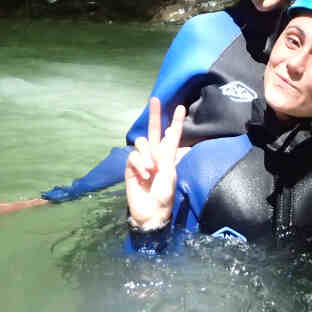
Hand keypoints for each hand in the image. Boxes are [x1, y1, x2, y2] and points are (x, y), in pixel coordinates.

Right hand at [125, 97, 186, 229]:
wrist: (150, 211)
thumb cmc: (164, 195)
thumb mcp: (170, 174)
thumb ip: (167, 156)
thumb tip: (165, 137)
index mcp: (168, 156)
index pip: (172, 136)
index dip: (176, 122)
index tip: (181, 107)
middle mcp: (155, 154)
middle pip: (153, 130)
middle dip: (154, 115)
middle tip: (155, 99)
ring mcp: (142, 159)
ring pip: (141, 142)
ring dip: (147, 154)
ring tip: (151, 170)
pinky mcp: (131, 166)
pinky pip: (133, 156)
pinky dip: (139, 164)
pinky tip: (143, 175)